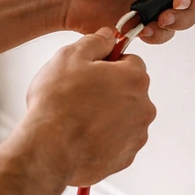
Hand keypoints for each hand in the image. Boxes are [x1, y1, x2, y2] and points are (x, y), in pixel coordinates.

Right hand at [17, 28, 155, 188]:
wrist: (50, 151)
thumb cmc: (58, 103)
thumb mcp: (70, 57)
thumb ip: (95, 42)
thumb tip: (108, 36)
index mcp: (135, 78)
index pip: (131, 61)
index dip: (109, 64)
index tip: (91, 71)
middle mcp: (144, 107)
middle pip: (130, 91)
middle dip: (110, 90)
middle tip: (80, 95)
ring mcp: (137, 135)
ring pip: (125, 117)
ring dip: (108, 115)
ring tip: (79, 119)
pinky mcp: (126, 158)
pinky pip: (118, 141)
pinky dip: (105, 139)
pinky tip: (82, 137)